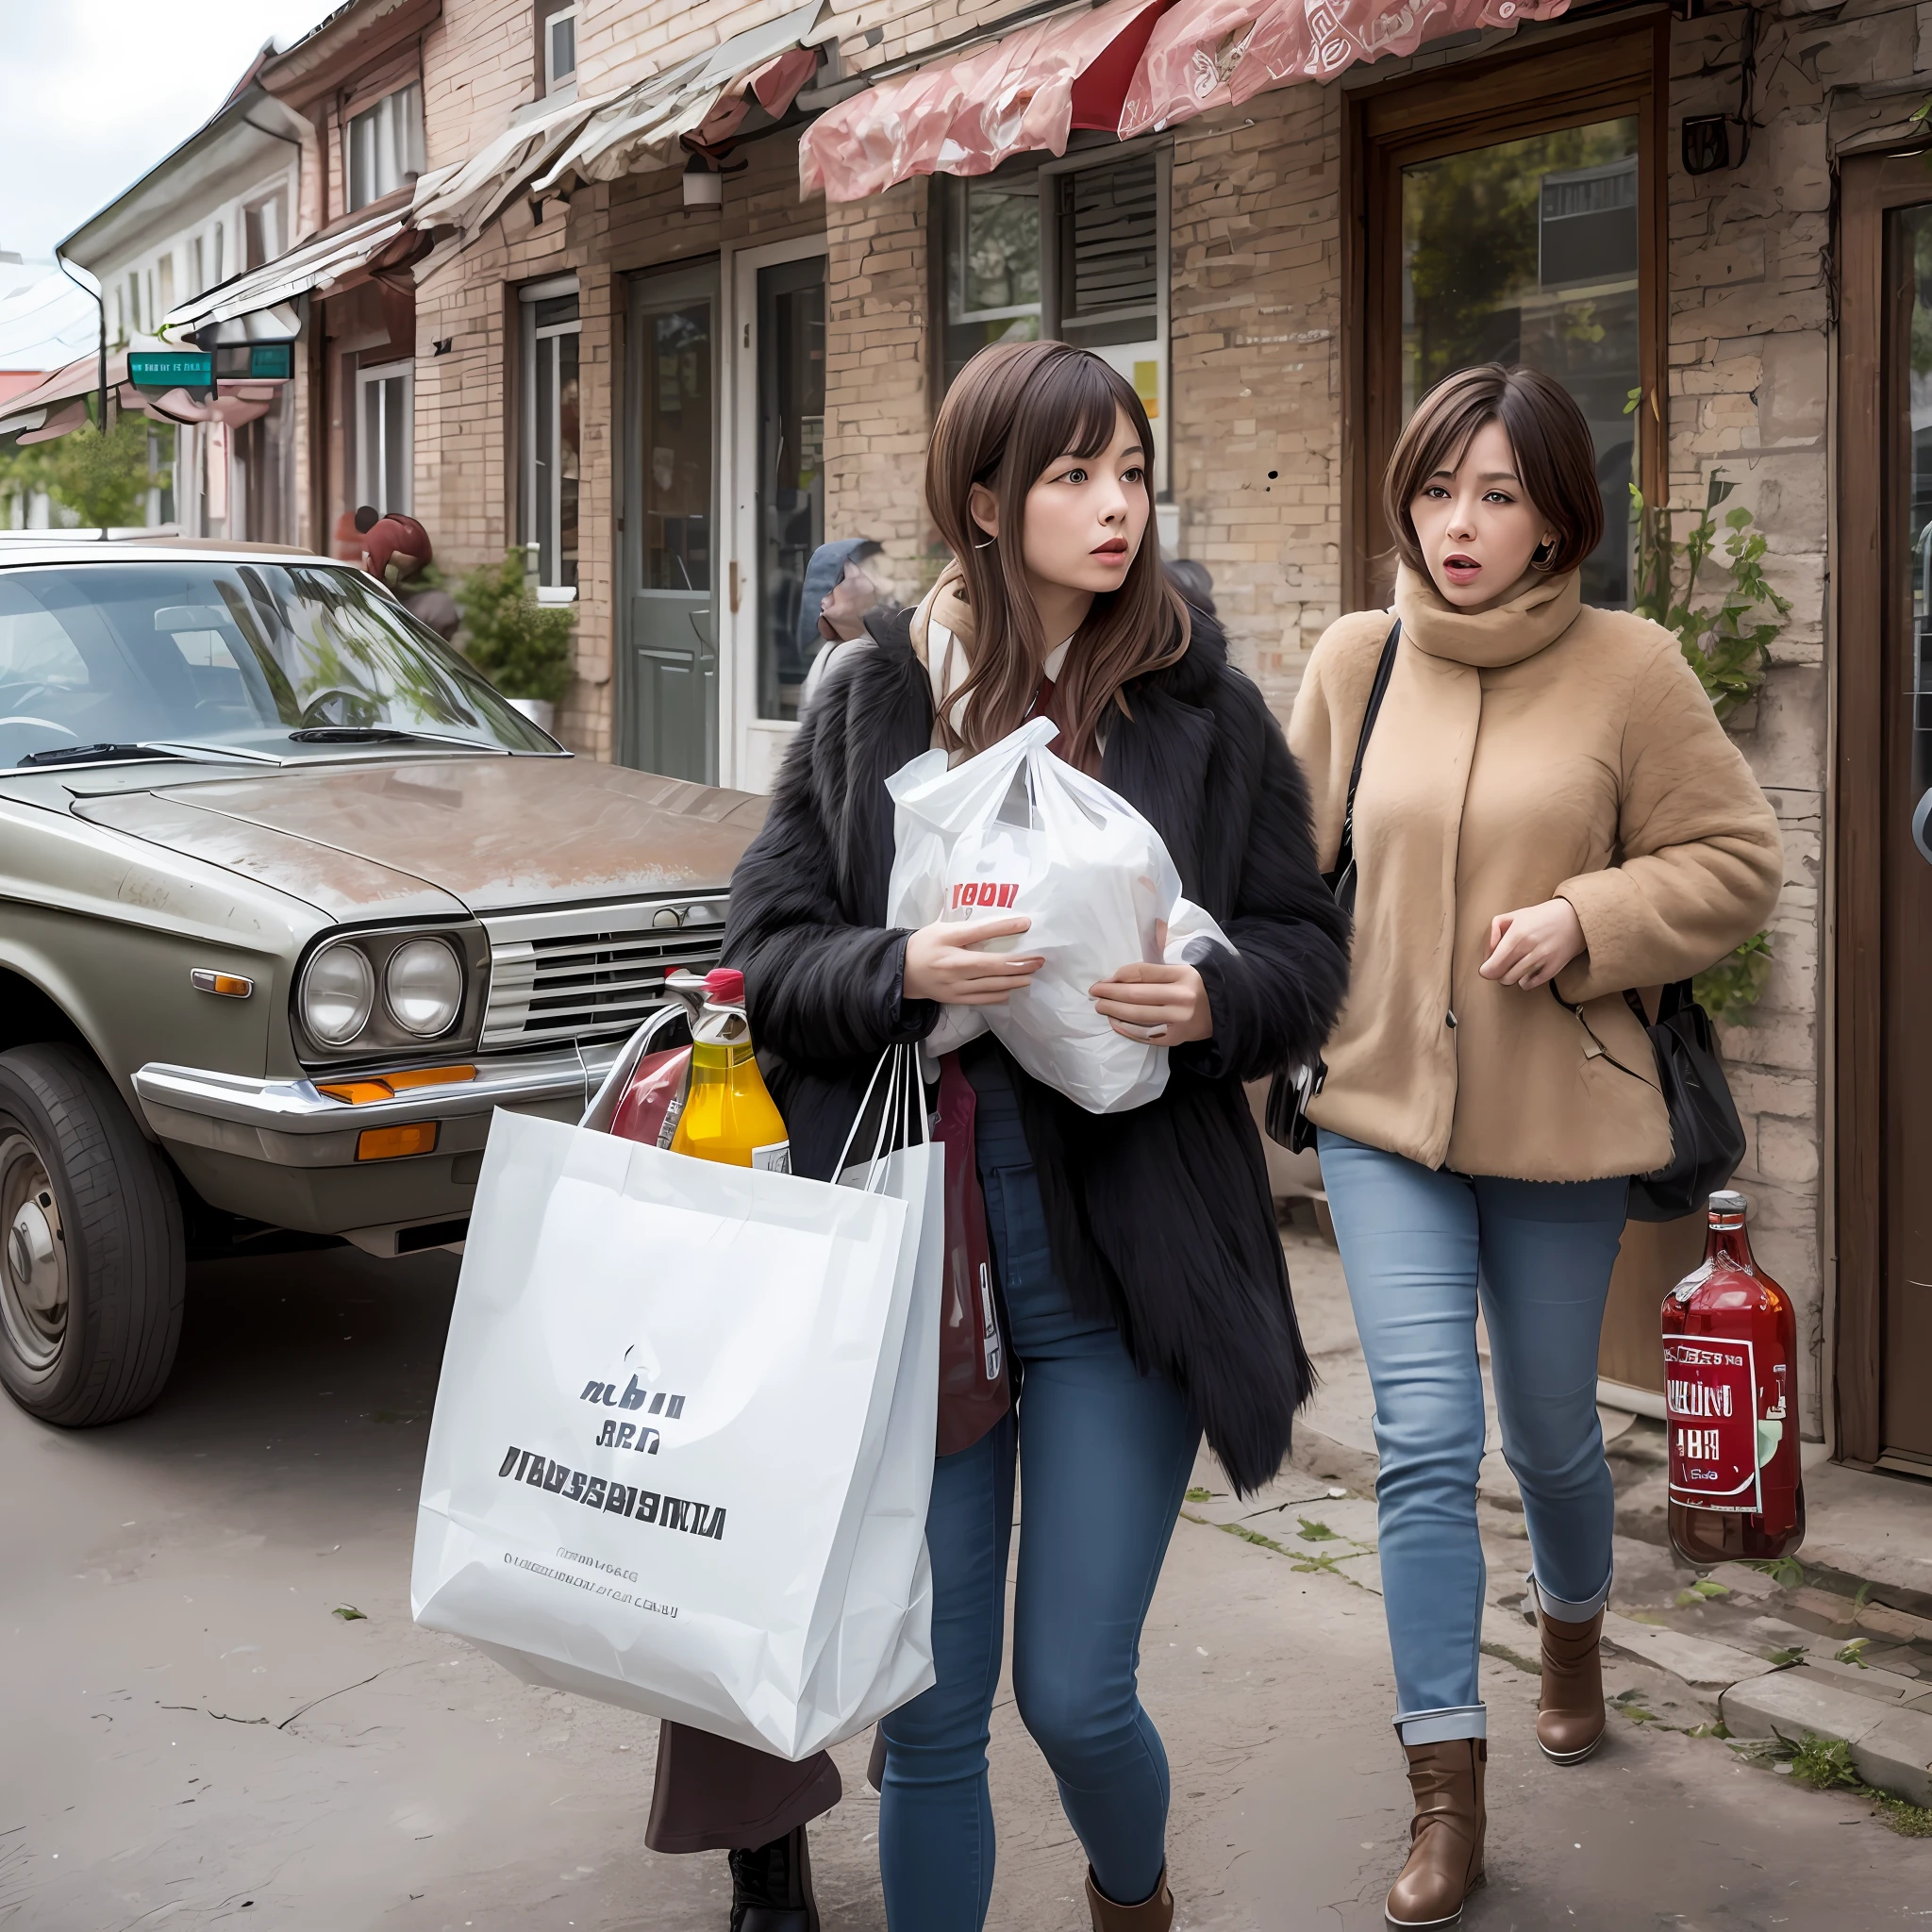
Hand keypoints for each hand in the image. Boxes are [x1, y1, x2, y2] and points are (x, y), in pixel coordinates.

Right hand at [903, 916, 1044, 1004]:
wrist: (902, 972)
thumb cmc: (924, 945)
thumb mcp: (941, 928)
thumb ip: (966, 927)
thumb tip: (998, 921)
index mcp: (946, 938)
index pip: (979, 931)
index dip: (1004, 927)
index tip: (1026, 923)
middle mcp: (951, 962)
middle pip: (990, 964)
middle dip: (1018, 963)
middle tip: (1038, 960)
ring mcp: (953, 984)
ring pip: (990, 984)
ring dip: (1014, 980)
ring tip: (1030, 974)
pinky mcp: (954, 998)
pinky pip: (983, 998)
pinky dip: (1000, 994)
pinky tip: (1012, 988)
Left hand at [1091, 925, 1211, 1043]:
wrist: (1222, 1013)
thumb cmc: (1196, 988)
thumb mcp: (1184, 968)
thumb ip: (1158, 962)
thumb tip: (1131, 956)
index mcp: (1184, 974)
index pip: (1144, 973)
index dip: (1120, 976)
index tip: (1105, 979)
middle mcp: (1182, 997)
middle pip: (1137, 995)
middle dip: (1111, 994)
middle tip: (1095, 993)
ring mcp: (1180, 1019)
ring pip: (1139, 1015)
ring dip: (1114, 1011)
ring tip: (1101, 1007)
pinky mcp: (1176, 1037)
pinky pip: (1146, 1033)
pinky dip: (1127, 1029)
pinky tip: (1115, 1022)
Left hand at [1479, 897, 1585, 989]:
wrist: (1575, 917)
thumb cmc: (1542, 916)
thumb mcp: (1515, 915)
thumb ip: (1495, 930)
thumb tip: (1489, 952)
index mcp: (1516, 934)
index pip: (1493, 965)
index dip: (1486, 970)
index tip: (1486, 968)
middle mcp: (1529, 947)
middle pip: (1502, 976)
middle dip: (1497, 974)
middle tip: (1501, 967)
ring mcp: (1543, 959)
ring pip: (1514, 981)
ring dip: (1510, 977)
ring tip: (1513, 967)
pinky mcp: (1554, 967)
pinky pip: (1531, 984)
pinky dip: (1525, 982)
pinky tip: (1526, 973)